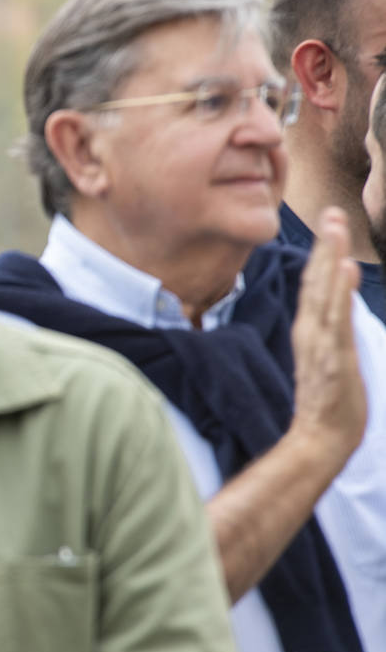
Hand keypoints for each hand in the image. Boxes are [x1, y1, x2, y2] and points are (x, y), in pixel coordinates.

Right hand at [287, 207, 365, 463]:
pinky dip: (337, 292)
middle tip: (331, 212)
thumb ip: (332, 327)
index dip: (321, 252)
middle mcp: (311, 332)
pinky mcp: (333, 358)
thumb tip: (340, 294)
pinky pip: (336, 319)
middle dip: (324, 245)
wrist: (320, 440)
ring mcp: (320, 344)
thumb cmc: (329, 404)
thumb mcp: (331, 358)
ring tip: (334, 228)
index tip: (329, 222)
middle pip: (315, 281)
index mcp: (310, 331)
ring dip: (328, 258)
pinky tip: (342, 269)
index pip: (314, 284)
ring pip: (323, 293)